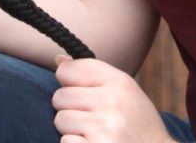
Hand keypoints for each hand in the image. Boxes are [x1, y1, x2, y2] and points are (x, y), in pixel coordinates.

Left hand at [53, 57, 172, 142]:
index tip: (79, 91)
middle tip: (91, 118)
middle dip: (70, 109)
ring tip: (94, 134)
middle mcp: (112, 103)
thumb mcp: (124, 91)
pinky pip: (65, 142)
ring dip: (71, 130)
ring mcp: (105, 130)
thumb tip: (58, 61)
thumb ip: (91, 73)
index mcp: (119, 82)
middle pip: (60, 97)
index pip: (69, 70)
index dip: (67, 82)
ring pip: (60, 120)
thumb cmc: (137, 124)